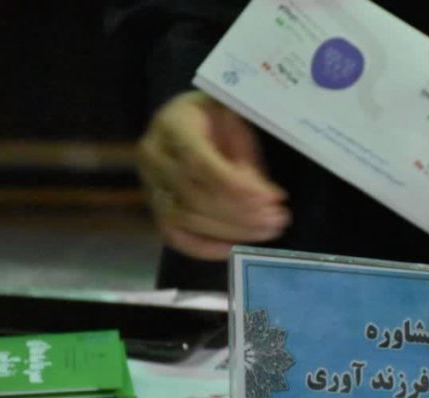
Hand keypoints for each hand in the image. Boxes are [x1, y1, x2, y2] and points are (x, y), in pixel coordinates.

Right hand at [137, 91, 289, 259]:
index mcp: (173, 125)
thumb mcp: (238, 126)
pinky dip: (206, 247)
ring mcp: (150, 185)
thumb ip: (249, 162)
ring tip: (267, 230)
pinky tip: (236, 247)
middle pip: (194, 196)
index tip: (271, 199)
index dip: (237, 186)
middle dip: (241, 213)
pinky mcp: (156, 207)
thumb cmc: (218, 119)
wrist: (189, 120)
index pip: (200, 163)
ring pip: (186, 219)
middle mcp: (153, 156)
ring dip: (231, 230)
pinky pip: (175, 236)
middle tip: (278, 219)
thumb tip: (271, 200)